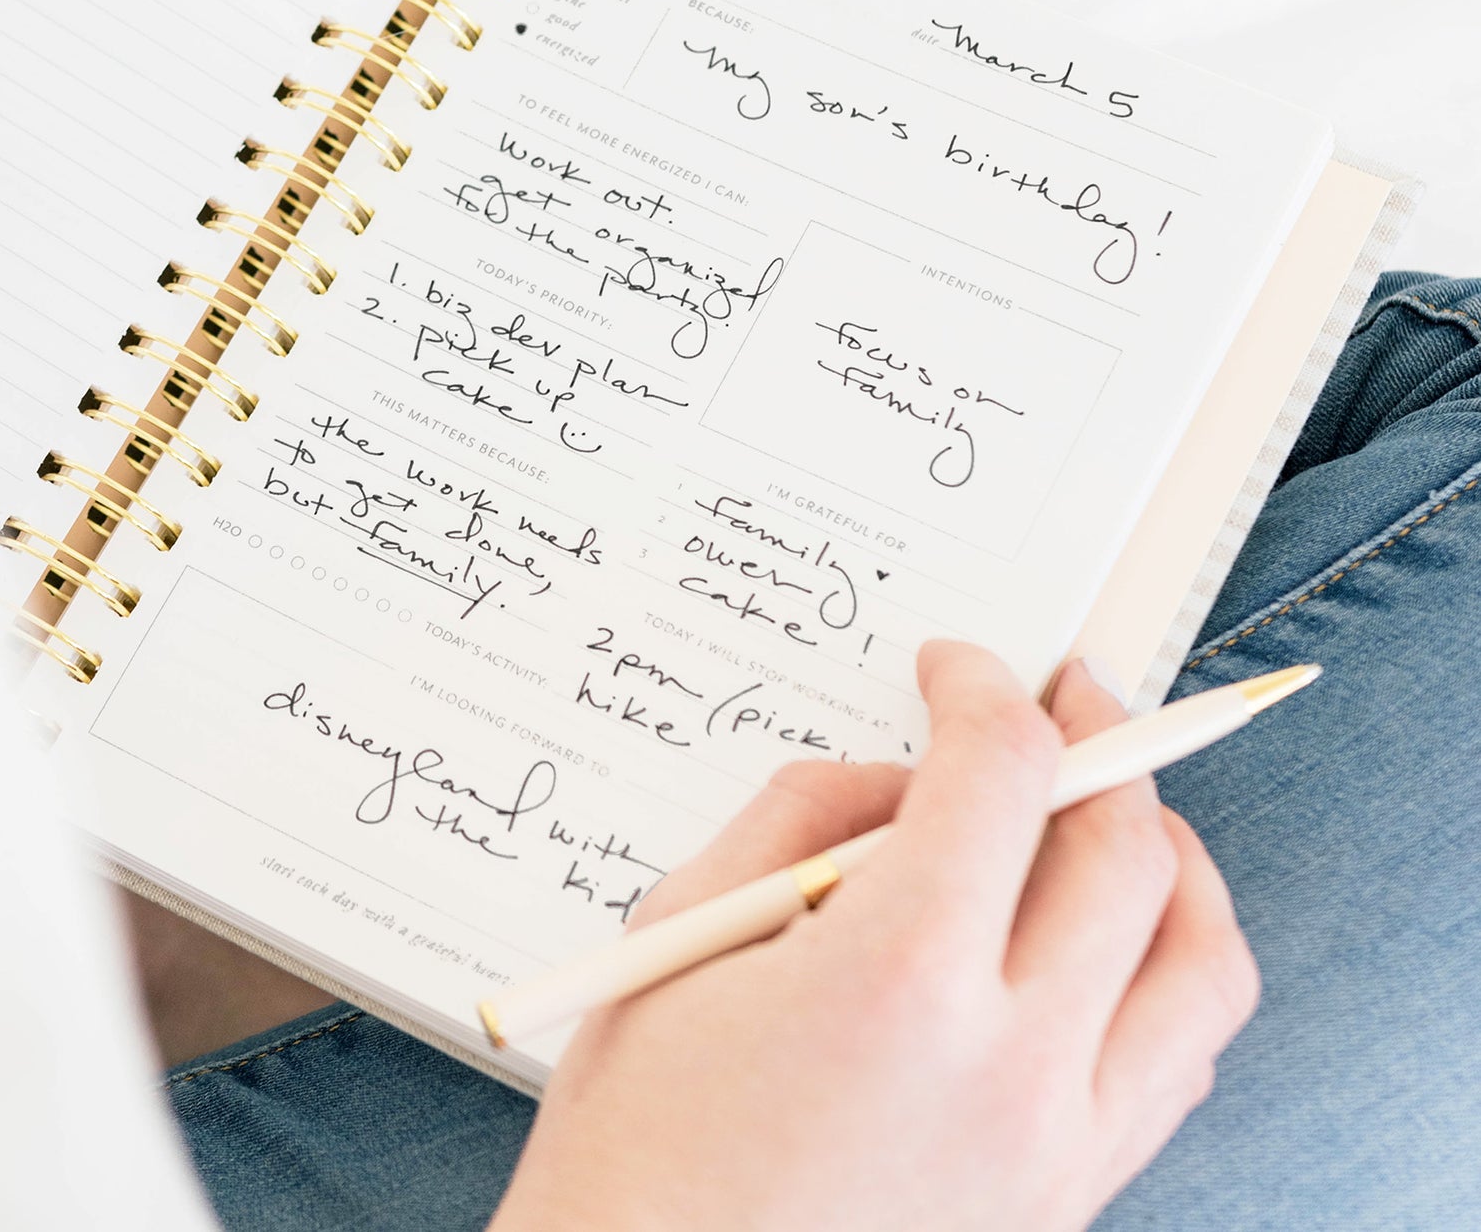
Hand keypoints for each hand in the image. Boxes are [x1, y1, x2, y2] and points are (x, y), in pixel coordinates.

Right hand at [492, 642, 1259, 1231]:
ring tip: (1118, 810)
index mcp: (898, 979)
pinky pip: (1178, 1066)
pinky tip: (1104, 943)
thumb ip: (802, 817)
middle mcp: (1011, 1066)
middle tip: (1060, 697)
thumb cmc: (640, 1138)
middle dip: (1099, 738)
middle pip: (1128, 850)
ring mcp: (1058, 1149)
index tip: (956, 665)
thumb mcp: (679, 932)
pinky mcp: (1068, 1203)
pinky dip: (1170, 973)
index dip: (984, 685)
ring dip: (1173, 857)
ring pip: (1203, 967)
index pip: (1004, 770)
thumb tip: (903, 778)